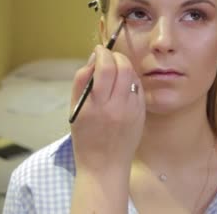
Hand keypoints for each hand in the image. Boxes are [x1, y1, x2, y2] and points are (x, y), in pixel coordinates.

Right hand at [70, 44, 145, 175]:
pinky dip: (131, 80)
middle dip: (115, 55)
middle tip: (108, 56)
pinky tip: (123, 84)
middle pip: (121, 67)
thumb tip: (93, 59)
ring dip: (124, 65)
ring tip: (116, 68)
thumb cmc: (85, 139)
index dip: (101, 53)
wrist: (104, 166)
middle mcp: (114, 106)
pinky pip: (138, 88)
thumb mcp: (75, 111)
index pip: (103, 68)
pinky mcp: (141, 114)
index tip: (98, 50)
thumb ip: (82, 83)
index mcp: (94, 105)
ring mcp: (131, 110)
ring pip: (132, 75)